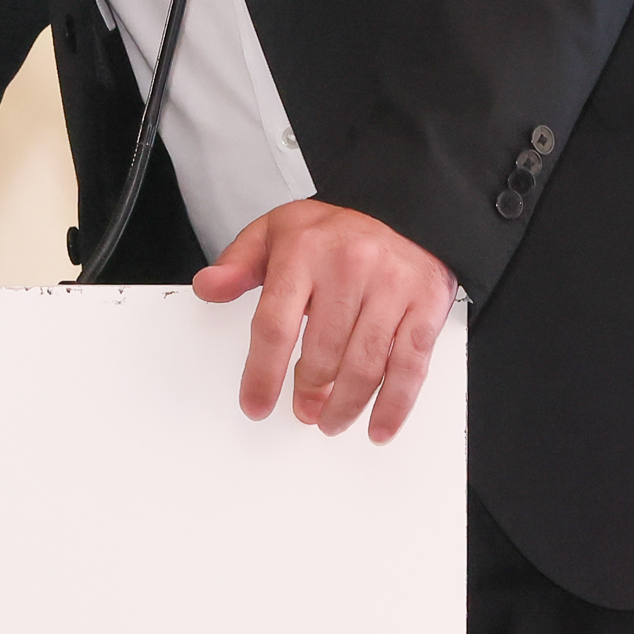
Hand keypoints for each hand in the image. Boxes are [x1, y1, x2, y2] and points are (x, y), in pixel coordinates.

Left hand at [193, 198, 455, 442]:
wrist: (404, 207)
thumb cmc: (336, 230)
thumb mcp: (278, 230)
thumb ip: (239, 262)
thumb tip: (208, 288)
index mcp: (305, 252)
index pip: (274, 325)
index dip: (262, 374)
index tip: (255, 404)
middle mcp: (350, 267)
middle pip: (322, 353)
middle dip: (308, 393)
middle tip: (303, 410)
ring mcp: (391, 286)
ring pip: (364, 365)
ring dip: (344, 406)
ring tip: (331, 419)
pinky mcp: (425, 303)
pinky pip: (409, 365)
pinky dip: (393, 404)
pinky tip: (378, 426)